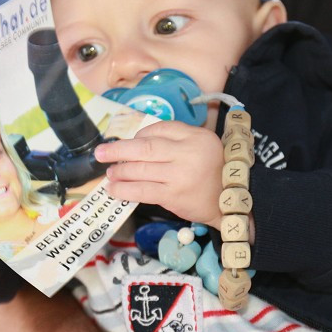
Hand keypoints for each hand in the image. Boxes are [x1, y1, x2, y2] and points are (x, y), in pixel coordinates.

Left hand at [94, 121, 223, 226]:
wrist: (231, 202)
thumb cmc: (213, 172)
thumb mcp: (202, 146)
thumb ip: (176, 141)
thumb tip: (137, 143)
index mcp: (195, 136)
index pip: (158, 129)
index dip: (138, 136)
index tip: (129, 145)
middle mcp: (187, 152)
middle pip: (144, 147)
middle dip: (118, 149)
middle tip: (100, 153)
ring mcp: (179, 175)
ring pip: (140, 169)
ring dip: (119, 171)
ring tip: (110, 173)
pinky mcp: (173, 196)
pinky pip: (142, 191)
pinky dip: (124, 190)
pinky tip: (114, 189)